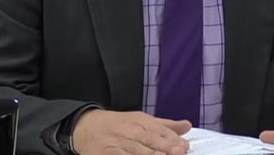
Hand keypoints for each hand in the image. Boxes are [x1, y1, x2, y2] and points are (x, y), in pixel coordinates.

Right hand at [72, 109, 191, 154]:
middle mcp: (130, 131)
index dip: (173, 139)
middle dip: (164, 147)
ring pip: (136, 150)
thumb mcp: (141, 120)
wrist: (86, 127)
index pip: (159, 130)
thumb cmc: (118, 125)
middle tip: (178, 152)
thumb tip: (187, 126)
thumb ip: (165, 126)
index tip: (185, 146)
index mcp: (140, 121)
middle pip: (150, 140)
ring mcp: (118, 143)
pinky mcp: (106, 154)